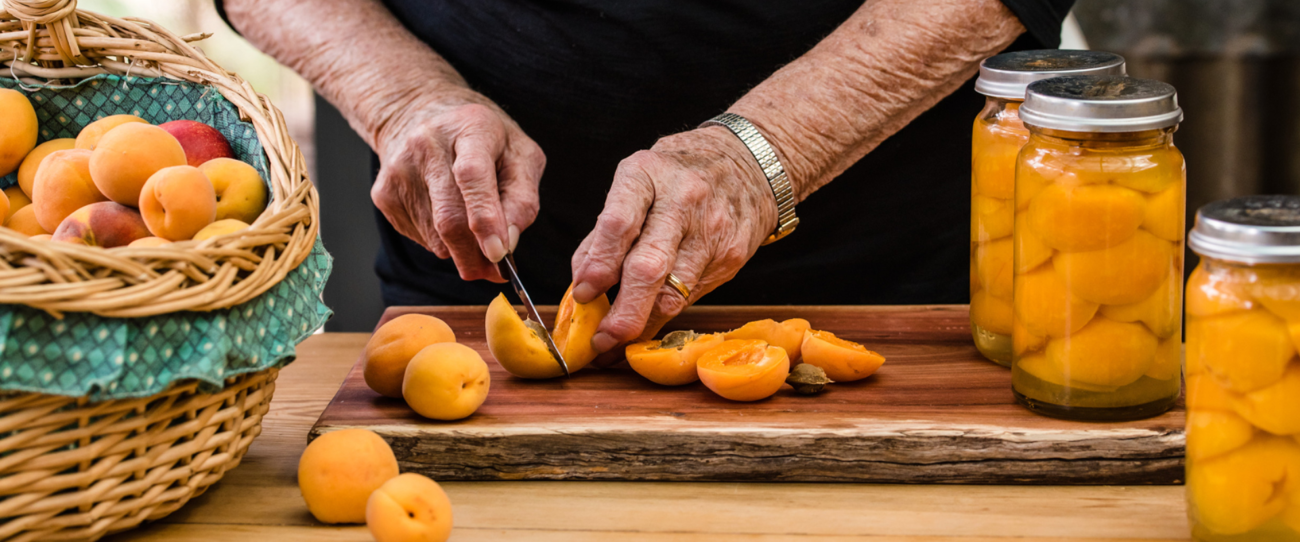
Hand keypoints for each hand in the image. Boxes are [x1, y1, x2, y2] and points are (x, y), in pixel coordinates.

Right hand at [370, 89, 544, 281]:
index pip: (472, 175)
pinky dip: (442, 242)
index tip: (498, 253)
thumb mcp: (521, 155)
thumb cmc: (485, 141)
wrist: (423, 115)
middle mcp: (427, 143)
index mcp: (470, 127)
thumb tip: (508, 242)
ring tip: (475, 230)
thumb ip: (523, 198)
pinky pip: (420, 238)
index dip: (486, 218)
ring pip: (436, 236)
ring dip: (462, 249)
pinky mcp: (384, 192)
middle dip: (475, 254)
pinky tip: (447, 214)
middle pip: (449, 216)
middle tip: (495, 272)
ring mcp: (399, 169)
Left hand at [571, 126, 778, 352]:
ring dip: (642, 325)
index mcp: (647, 174)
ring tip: (616, 343)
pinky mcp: (731, 257)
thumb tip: (582, 283)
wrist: (749, 163)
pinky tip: (648, 322)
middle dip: (623, 313)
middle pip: (648, 268)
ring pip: (673, 293)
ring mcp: (712, 231)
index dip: (599, 265)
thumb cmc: (677, 175)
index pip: (618, 223)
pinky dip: (665, 313)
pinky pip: (691, 296)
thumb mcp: (636, 182)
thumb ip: (605, 231)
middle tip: (600, 341)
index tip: (583, 295)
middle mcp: (682, 201)